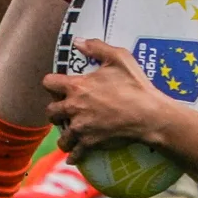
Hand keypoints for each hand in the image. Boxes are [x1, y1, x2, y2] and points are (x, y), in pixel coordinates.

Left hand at [44, 39, 174, 154]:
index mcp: (77, 86)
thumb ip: (96, 47)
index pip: (48, 83)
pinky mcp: (90, 143)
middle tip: (64, 111)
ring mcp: (81, 128)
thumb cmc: (135, 85)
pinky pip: (75, 154)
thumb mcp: (119, 58)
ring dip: (65, 135)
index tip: (58, 86)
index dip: (52, 84)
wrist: (149, 115)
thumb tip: (77, 42)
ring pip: (61, 136)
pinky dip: (75, 155)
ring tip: (70, 135)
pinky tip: (76, 155)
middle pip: (50, 112)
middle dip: (56, 111)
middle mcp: (74, 107)